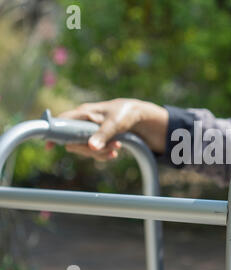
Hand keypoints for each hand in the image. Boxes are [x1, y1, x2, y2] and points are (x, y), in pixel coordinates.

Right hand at [46, 98, 167, 160]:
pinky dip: (104, 154)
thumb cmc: (125, 113)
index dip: (53, 134)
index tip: (50, 146)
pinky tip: (115, 153)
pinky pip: (94, 152)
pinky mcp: (96, 139)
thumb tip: (91, 147)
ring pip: (85, 149)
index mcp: (83, 113)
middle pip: (73, 142)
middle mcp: (83, 122)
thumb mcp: (115, 124)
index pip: (61, 122)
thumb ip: (103, 135)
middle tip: (111, 148)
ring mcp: (89, 131)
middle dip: (90, 149)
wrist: (138, 116)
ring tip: (117, 147)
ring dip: (100, 152)